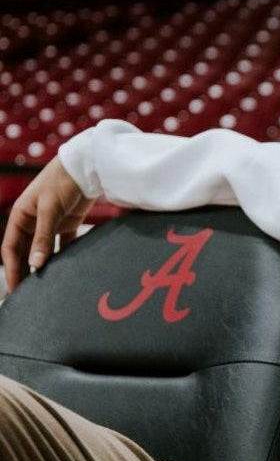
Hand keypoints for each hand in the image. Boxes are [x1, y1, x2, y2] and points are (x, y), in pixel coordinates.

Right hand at [1, 157, 93, 292]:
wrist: (87, 166)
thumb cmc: (62, 182)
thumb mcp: (49, 209)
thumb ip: (43, 237)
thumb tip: (36, 264)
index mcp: (20, 216)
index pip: (10, 248)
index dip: (12, 269)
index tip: (15, 290)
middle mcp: (32, 221)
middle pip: (25, 252)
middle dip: (25, 271)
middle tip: (29, 295)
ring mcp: (50, 223)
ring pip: (43, 250)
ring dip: (44, 266)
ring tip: (46, 287)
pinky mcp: (68, 223)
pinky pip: (63, 245)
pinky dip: (63, 256)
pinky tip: (67, 271)